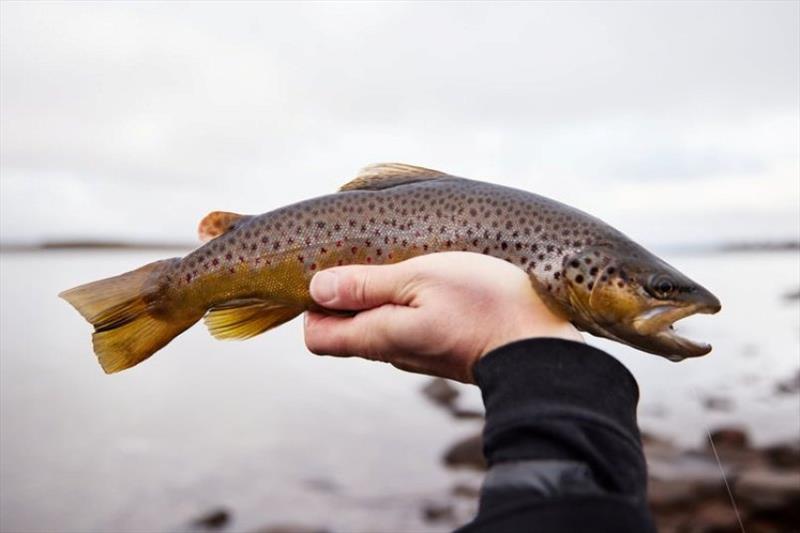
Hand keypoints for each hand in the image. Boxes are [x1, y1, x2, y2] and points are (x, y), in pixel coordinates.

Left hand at [303, 252, 582, 382]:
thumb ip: (365, 286)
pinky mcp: (443, 347)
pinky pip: (410, 325)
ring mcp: (419, 353)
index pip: (316, 337)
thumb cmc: (483, 305)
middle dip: (348, 294)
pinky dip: (410, 302)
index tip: (333, 270)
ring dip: (383, 294)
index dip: (315, 304)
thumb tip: (316, 288)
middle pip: (347, 328)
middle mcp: (392, 353)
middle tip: (373, 257)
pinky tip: (433, 279)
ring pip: (381, 324)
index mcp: (377, 338)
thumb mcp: (420, 278)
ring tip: (407, 262)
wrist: (541, 346)